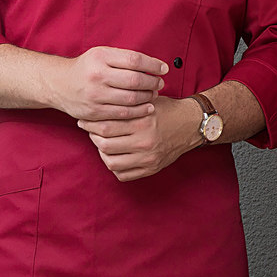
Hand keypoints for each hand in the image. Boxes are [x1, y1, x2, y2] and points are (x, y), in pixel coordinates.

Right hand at [50, 46, 167, 120]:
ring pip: (131, 98)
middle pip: (135, 80)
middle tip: (160, 83)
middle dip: (153, 82)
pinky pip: (122, 113)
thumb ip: (125, 58)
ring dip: (148, 97)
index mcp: (101, 57)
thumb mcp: (102, 54)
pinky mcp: (94, 112)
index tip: (164, 69)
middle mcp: (97, 75)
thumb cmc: (87, 67)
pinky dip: (138, 111)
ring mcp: (95, 95)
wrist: (60, 84)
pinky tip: (147, 108)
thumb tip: (154, 65)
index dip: (153, 65)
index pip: (135, 60)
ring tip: (154, 94)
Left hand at [78, 96, 201, 180]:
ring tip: (103, 144)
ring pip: (111, 162)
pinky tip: (115, 155)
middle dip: (93, 138)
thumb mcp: (148, 102)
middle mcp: (144, 142)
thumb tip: (99, 108)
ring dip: (103, 153)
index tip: (85, 120)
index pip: (106, 126)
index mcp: (142, 122)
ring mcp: (148, 158)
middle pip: (105, 145)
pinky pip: (123, 174)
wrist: (191, 125)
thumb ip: (126, 106)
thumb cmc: (168, 110)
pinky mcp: (151, 169)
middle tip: (91, 132)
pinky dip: (115, 166)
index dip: (91, 124)